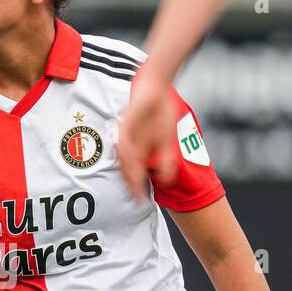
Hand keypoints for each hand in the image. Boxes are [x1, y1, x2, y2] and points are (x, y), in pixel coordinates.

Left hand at [116, 68, 177, 199]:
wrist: (156, 87)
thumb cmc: (160, 112)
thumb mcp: (167, 141)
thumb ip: (166, 160)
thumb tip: (166, 181)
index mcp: (139, 150)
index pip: (135, 173)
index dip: (138, 188)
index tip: (143, 203)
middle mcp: (130, 146)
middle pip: (127, 170)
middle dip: (132, 187)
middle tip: (137, 201)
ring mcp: (127, 136)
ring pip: (125, 159)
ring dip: (128, 175)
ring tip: (134, 188)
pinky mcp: (125, 125)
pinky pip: (124, 142)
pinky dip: (127, 155)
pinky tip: (131, 165)